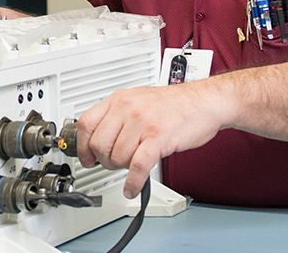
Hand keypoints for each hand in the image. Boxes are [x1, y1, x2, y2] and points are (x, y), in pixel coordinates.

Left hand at [75, 80, 233, 197]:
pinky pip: (137, 166)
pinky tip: (132, 188)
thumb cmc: (175, 105)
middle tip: (116, 164)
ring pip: (117, 157)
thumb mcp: (139, 100)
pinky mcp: (158, 138)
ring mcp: (143, 123)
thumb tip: (100, 139)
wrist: (205, 102)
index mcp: (120, 100)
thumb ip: (119, 117)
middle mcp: (128, 109)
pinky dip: (133, 183)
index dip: (82, 146)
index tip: (86, 159)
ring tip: (133, 168)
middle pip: (98, 145)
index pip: (86, 123)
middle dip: (105, 161)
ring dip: (123, 170)